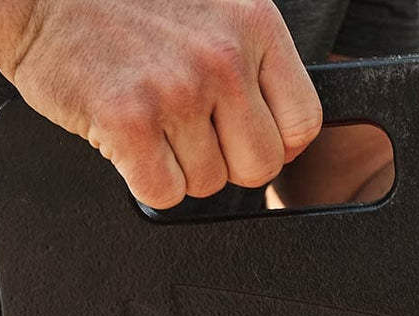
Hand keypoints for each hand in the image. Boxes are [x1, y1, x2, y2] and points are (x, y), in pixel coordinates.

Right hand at [0, 0, 322, 208]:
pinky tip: (125, 137)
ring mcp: (177, 90)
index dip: (273, 142)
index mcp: (252, 23)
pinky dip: (143, 179)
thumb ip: (251, 57)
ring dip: (178, 166)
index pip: (301, 123)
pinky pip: (164, 194)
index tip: (242, 136)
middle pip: (260, 166)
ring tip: (148, 118)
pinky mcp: (130, 122)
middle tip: (187, 131)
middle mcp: (223, 56)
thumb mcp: (208, 6)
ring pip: (209, 184)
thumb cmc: (117, 3)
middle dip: (226, 162)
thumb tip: (285, 133)